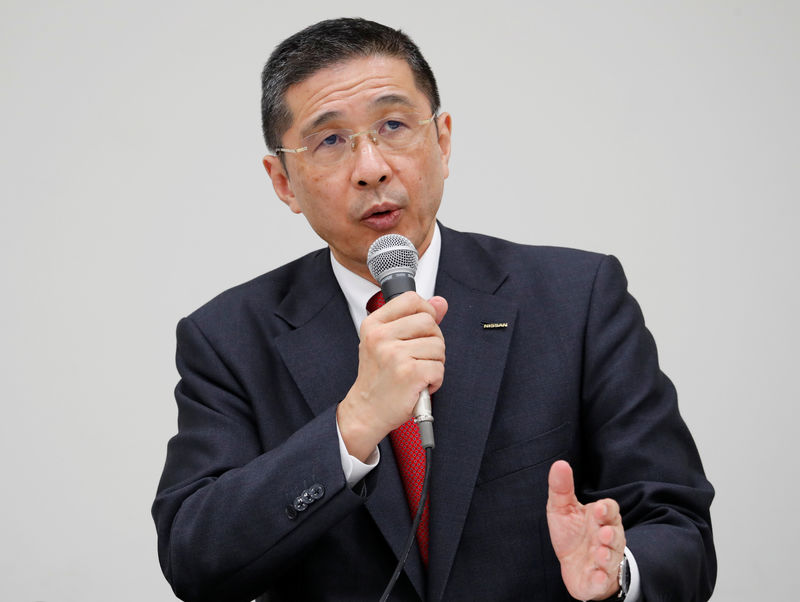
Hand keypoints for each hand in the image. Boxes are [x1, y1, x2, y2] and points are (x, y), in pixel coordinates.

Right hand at [337, 292, 447, 460]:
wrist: (367, 411)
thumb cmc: (378, 378)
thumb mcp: (388, 342)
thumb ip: (414, 320)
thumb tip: (441, 303)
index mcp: (374, 325)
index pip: (410, 299)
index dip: (424, 312)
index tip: (421, 328)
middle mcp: (381, 337)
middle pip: (429, 322)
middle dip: (433, 341)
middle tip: (419, 357)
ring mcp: (395, 354)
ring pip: (438, 346)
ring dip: (435, 363)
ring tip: (417, 373)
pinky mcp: (409, 373)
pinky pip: (439, 368)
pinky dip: (435, 380)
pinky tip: (419, 385)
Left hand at [546, 460, 625, 600]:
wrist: (574, 566)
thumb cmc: (572, 534)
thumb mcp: (562, 509)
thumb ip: (561, 488)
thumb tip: (559, 464)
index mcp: (601, 519)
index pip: (611, 510)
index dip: (607, 510)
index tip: (599, 509)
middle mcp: (607, 540)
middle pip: (615, 535)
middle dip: (611, 535)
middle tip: (603, 533)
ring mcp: (605, 561)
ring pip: (611, 558)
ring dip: (607, 556)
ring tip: (600, 553)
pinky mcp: (598, 580)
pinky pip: (603, 581)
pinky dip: (602, 580)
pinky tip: (598, 576)